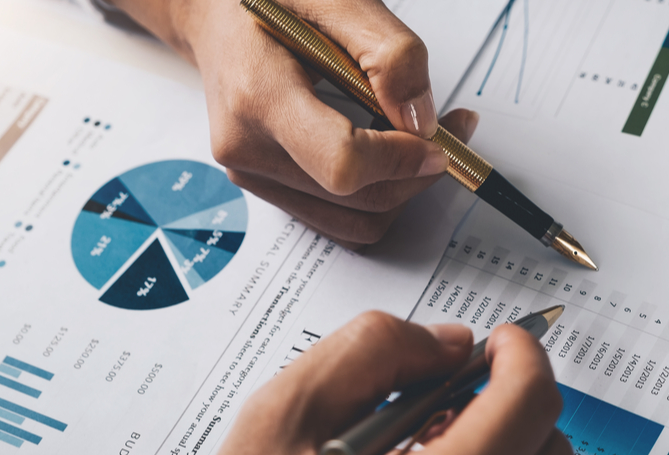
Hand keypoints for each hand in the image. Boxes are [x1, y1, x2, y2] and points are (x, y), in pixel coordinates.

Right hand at [110, 0, 478, 246]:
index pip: (342, 164)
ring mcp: (254, 174)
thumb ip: (387, 52)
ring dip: (405, 189)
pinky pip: (339, 216)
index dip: (401, 159)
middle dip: (419, 171)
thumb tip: (421, 118)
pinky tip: (392, 152)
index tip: (438, 138)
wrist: (214, 14)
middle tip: (454, 128)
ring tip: (426, 138)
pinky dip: (378, 193)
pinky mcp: (268, 186)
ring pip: (355, 220)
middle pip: (358, 198)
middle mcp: (248, 148)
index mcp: (257, 96)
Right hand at [198, 312, 573, 454]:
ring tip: (420, 452)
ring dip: (498, 453)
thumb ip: (371, 352)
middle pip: (549, 453)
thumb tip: (447, 342)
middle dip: (510, 406)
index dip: (521, 354)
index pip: (530, 405)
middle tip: (451, 396)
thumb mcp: (281, 419)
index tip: (501, 341)